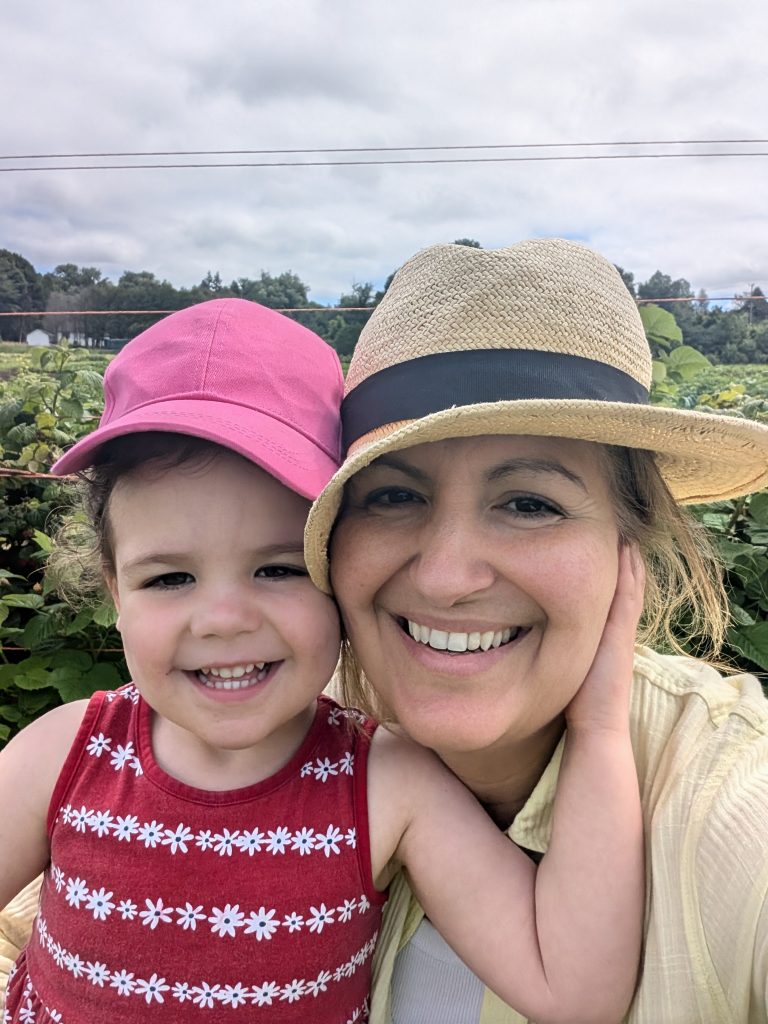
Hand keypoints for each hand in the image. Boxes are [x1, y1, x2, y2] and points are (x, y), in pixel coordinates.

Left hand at [565, 543, 644, 734]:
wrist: (598, 725)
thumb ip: (561, 648)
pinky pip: (628, 596)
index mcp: (607, 637)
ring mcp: (622, 631)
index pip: (612, 598)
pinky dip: (629, 573)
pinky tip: (627, 551)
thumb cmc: (579, 703)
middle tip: (622, 533)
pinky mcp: (621, 634)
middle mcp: (618, 630)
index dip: (613, 575)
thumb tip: (537, 634)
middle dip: (623, 561)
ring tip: (626, 534)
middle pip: (626, 588)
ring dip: (629, 560)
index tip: (605, 549)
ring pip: (630, 587)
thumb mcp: (569, 665)